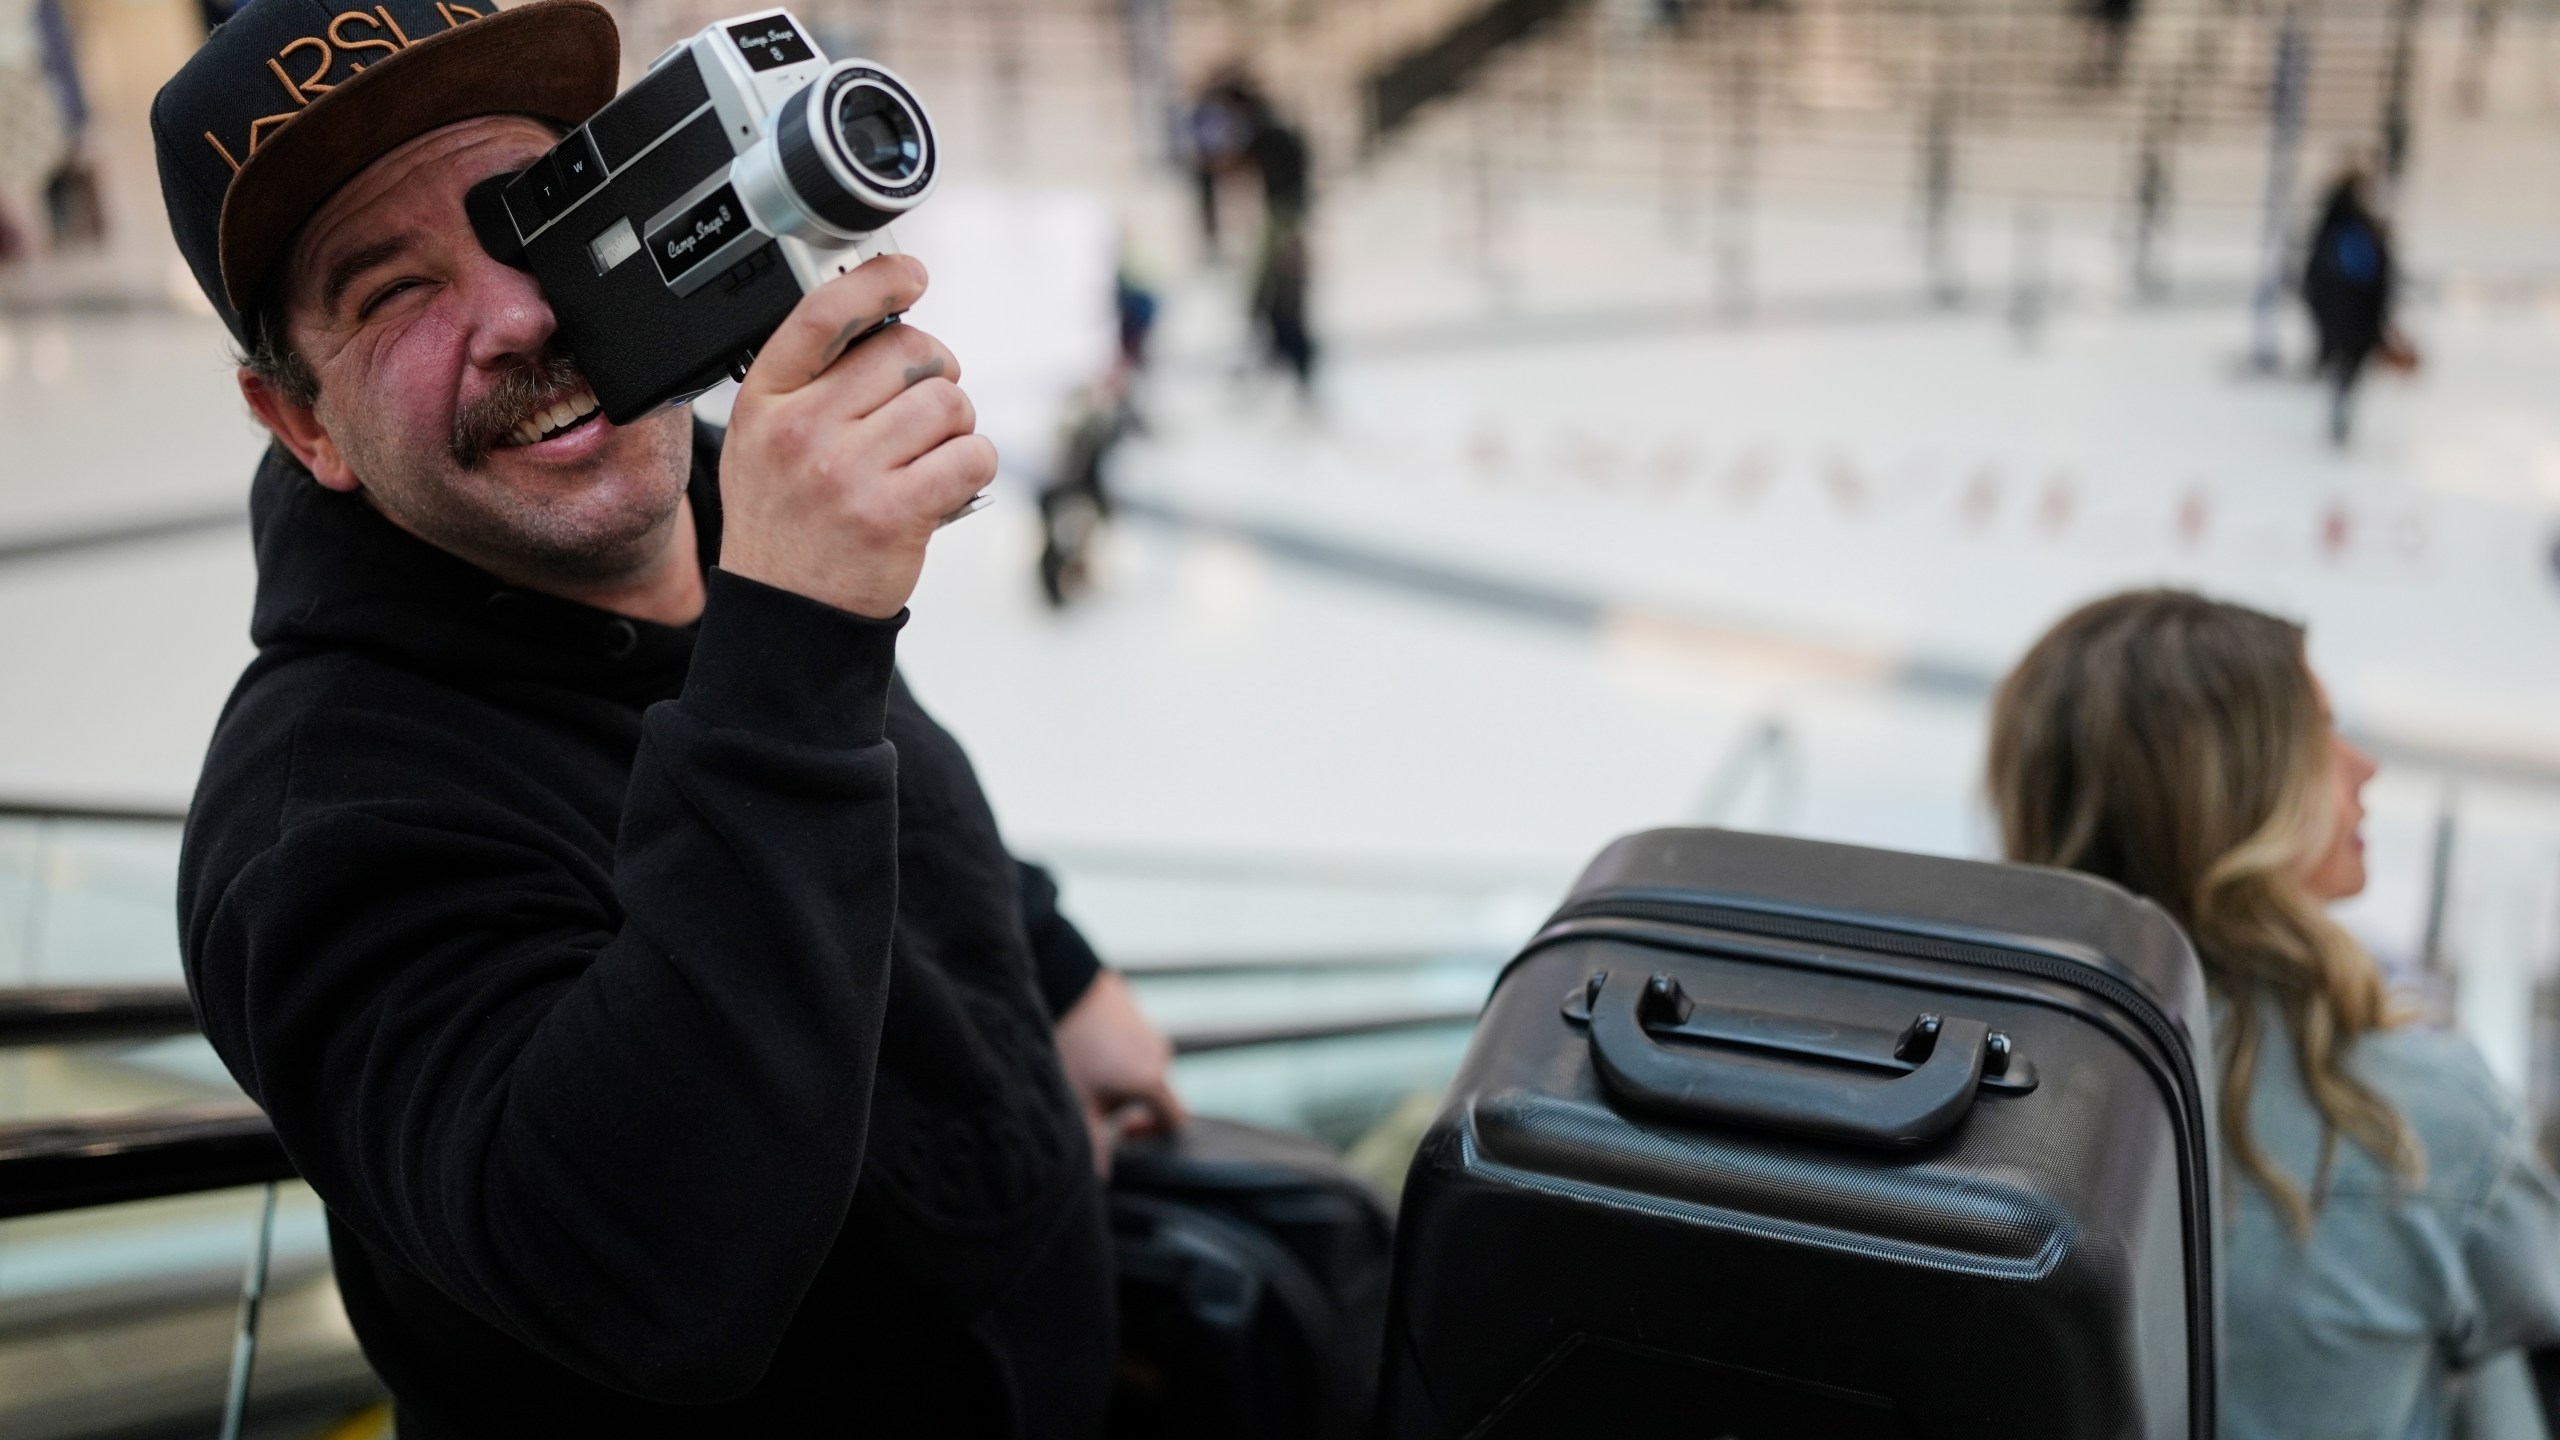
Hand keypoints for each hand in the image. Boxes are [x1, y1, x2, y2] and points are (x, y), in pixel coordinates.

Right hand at [716, 254, 995, 617]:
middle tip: (927, 410)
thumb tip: (888, 319)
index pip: (825, 313)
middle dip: (936, 374)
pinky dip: (974, 466)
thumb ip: (813, 381)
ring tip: (929, 457)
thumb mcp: (765, 439)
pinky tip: (945, 485)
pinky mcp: (895, 513)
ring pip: (948, 403)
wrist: (786, 614)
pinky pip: (972, 456)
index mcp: (767, 399)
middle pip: (909, 352)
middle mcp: (803, 429)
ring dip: (957, 427)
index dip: (878, 282)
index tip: (912, 275)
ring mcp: (848, 472)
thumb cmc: (786, 521)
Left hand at [1053, 971, 1186, 1177]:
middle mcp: (1160, 1054)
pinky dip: (1115, 1054)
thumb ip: (1094, 1144)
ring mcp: (1148, 1030)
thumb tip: (1102, 1180)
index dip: (1154, 1134)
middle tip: (1092, 1102)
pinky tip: (1085, 1047)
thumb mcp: (1078, 1101)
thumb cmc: (1070, 1045)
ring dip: (1120, 1078)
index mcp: (1153, 1080)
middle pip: (1154, 1094)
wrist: (1063, 982)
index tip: (1123, 1133)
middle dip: (1127, 1105)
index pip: (1176, 1120)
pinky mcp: (1134, 1012)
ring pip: (1141, 1067)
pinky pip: (1132, 1044)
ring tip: (1084, 1072)